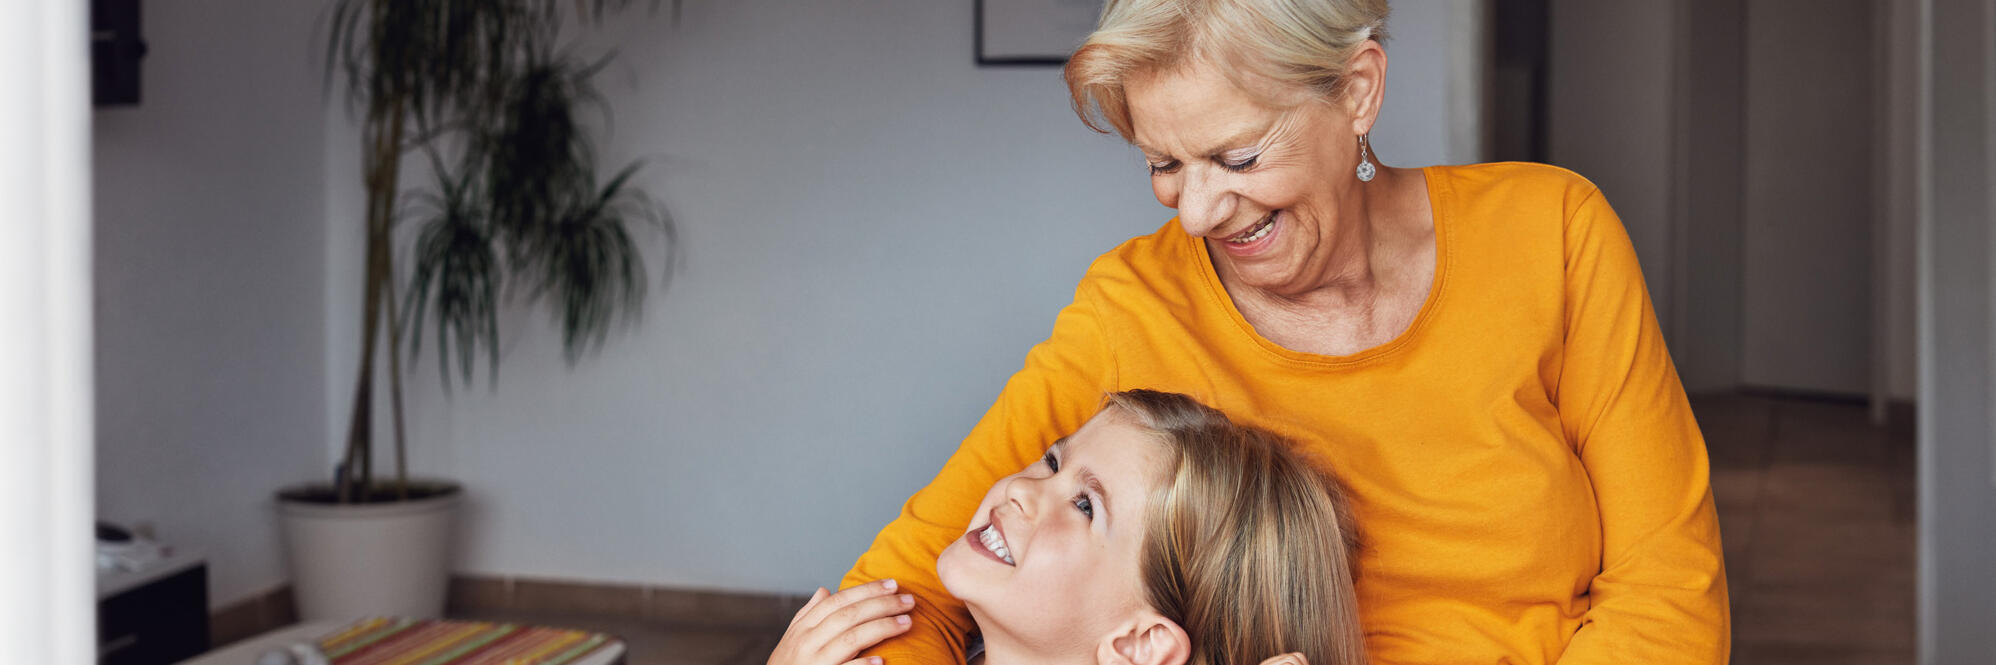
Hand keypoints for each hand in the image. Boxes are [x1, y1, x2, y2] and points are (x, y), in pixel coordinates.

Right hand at [766, 579, 916, 664]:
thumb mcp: (792, 639)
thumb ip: (808, 614)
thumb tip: (824, 590)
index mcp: (804, 628)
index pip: (838, 601)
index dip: (866, 590)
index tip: (893, 584)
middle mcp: (807, 643)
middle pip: (849, 616)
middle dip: (881, 605)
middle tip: (909, 601)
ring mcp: (814, 663)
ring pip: (851, 639)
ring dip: (881, 628)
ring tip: (906, 623)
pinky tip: (881, 661)